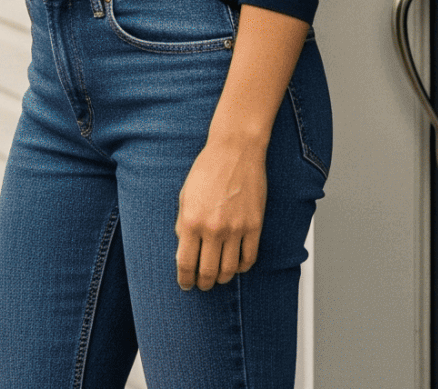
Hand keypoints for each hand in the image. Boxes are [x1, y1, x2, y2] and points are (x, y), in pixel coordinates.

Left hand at [173, 132, 267, 290]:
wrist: (234, 152)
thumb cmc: (207, 170)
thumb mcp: (184, 197)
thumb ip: (183, 225)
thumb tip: (184, 249)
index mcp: (191, 221)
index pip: (186, 263)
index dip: (185, 279)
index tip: (185, 284)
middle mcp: (213, 229)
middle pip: (207, 272)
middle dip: (203, 283)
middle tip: (201, 285)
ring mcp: (236, 229)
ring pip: (229, 270)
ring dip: (221, 278)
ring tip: (217, 277)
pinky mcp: (255, 226)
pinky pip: (249, 258)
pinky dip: (241, 267)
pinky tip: (235, 265)